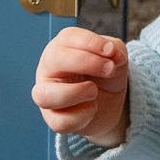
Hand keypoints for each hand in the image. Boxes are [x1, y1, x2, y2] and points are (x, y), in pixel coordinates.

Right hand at [32, 27, 128, 146]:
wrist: (110, 103)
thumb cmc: (104, 74)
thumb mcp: (115, 56)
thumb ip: (114, 49)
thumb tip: (111, 53)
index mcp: (62, 47)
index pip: (67, 37)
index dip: (90, 42)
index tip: (110, 51)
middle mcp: (49, 68)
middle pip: (53, 59)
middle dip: (85, 62)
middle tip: (108, 69)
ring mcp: (47, 94)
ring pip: (44, 95)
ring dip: (75, 92)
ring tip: (94, 91)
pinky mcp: (52, 118)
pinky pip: (60, 121)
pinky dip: (82, 116)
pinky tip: (92, 108)